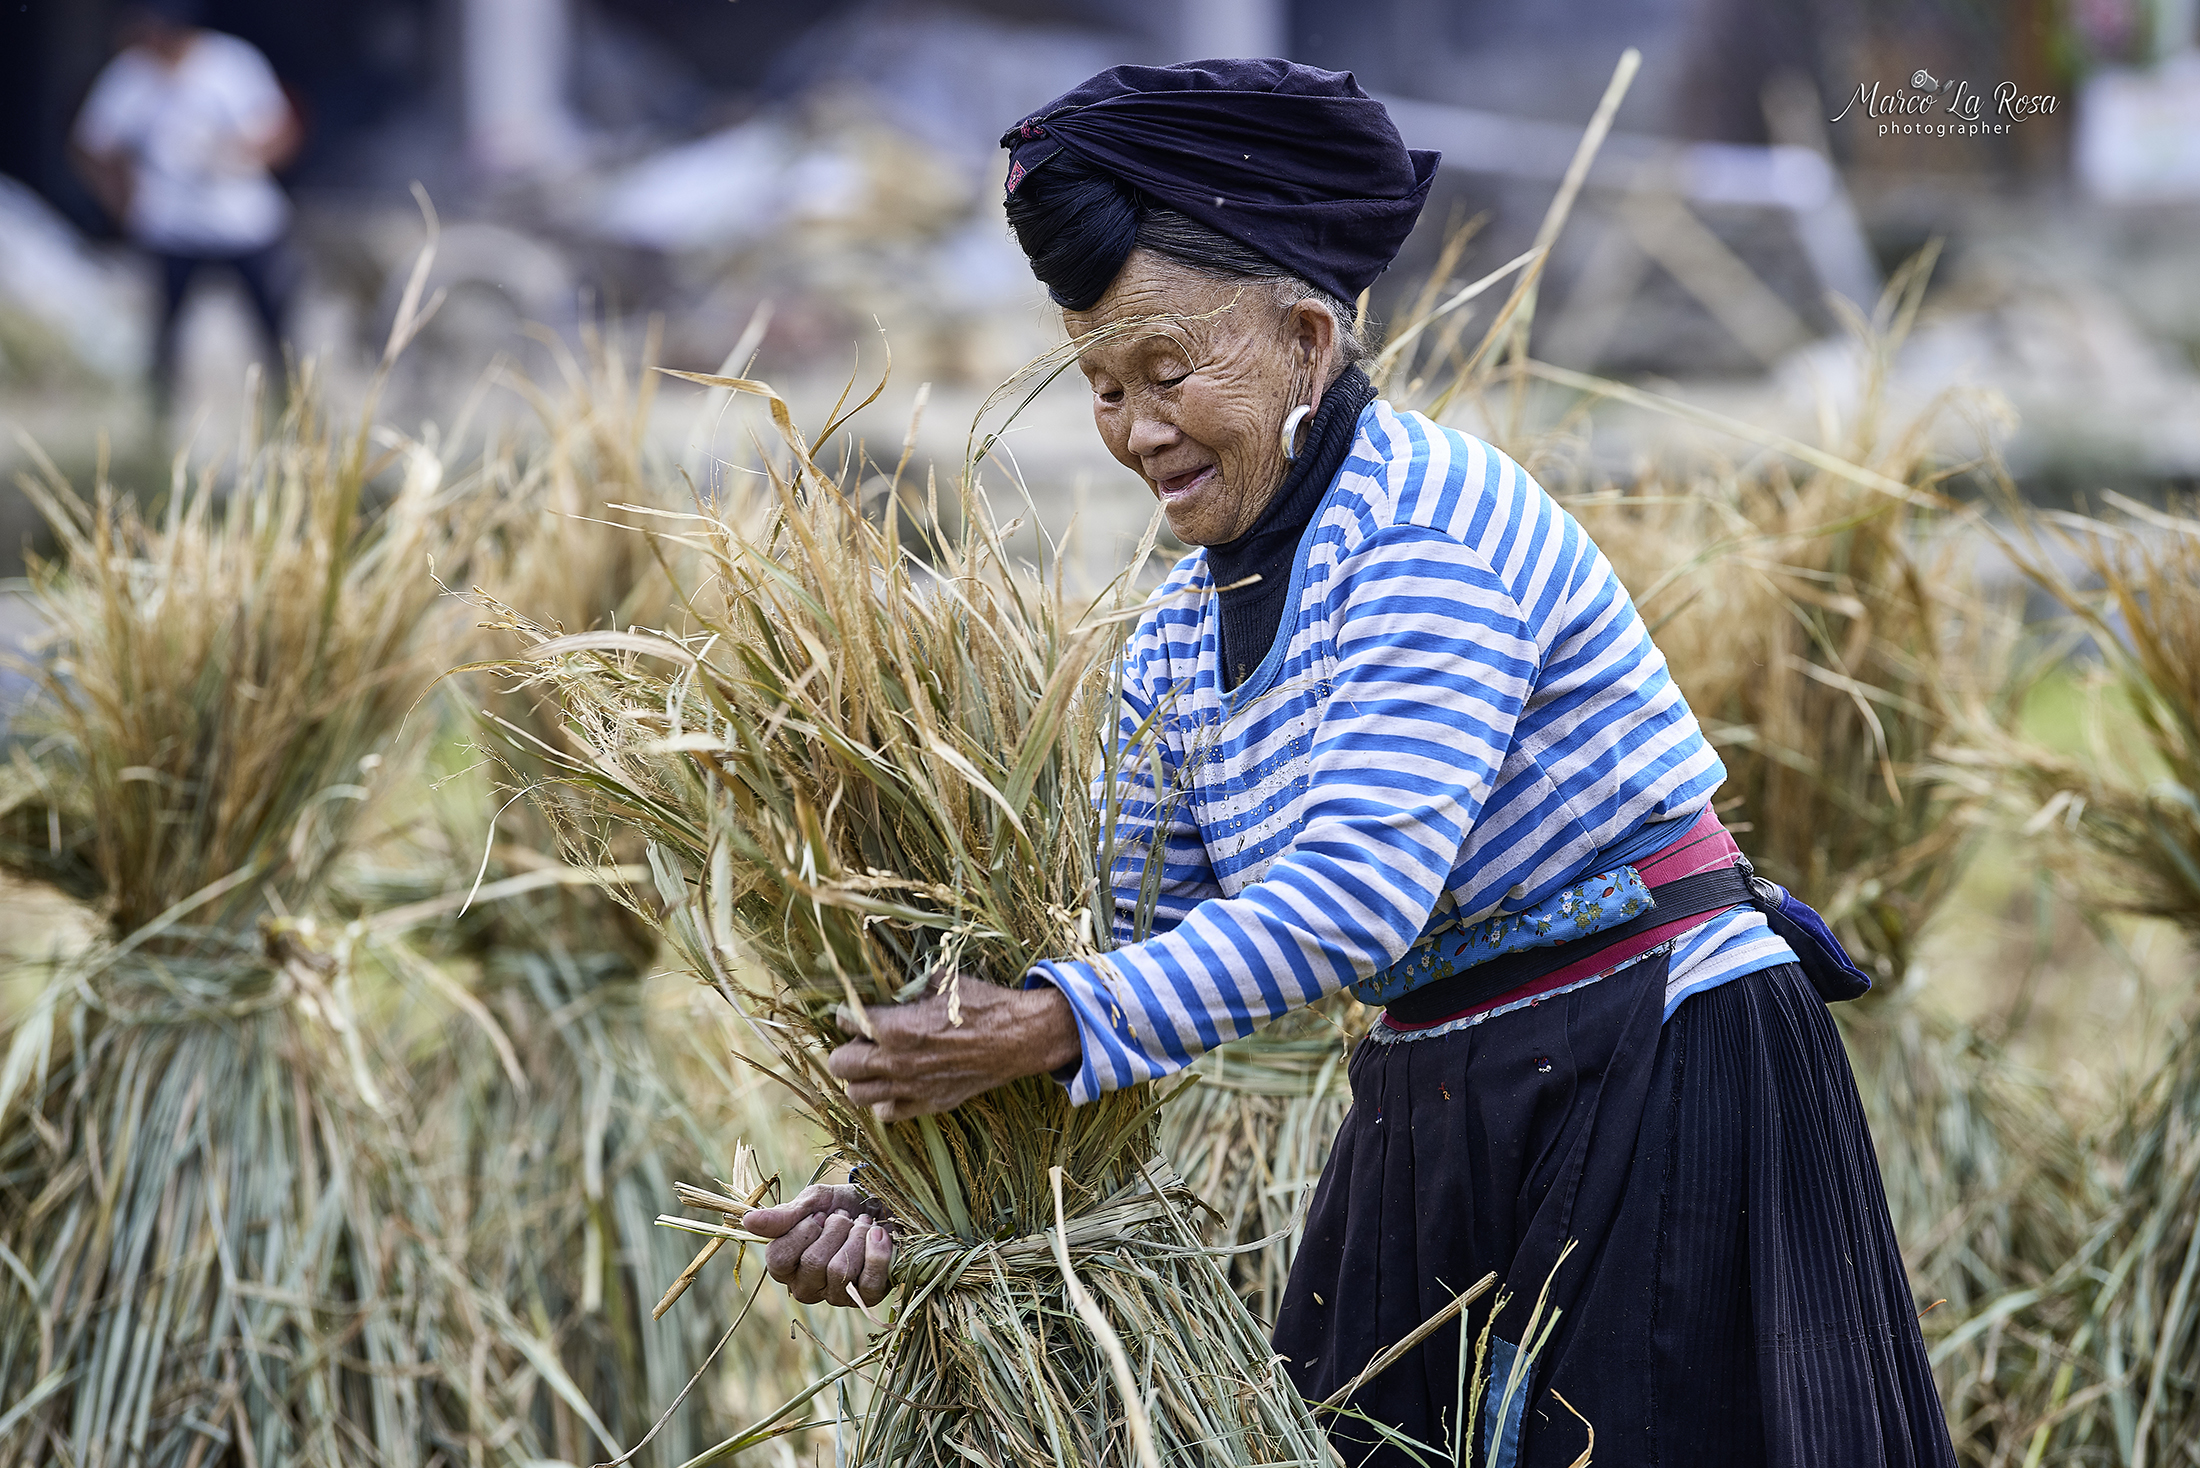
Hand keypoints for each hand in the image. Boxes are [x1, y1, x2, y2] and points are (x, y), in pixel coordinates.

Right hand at [743, 1183, 891, 1307]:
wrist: (878, 1205)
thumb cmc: (839, 1205)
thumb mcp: (812, 1203)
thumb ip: (783, 1215)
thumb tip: (748, 1220)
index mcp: (785, 1266)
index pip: (779, 1259)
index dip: (803, 1231)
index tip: (819, 1215)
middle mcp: (806, 1287)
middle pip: (814, 1264)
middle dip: (835, 1229)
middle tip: (843, 1218)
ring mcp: (836, 1296)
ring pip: (840, 1271)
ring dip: (857, 1236)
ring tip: (862, 1224)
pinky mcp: (867, 1297)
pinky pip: (869, 1281)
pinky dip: (877, 1252)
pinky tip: (879, 1233)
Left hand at [827, 975, 1080, 1122]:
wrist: (1018, 1039)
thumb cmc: (982, 1005)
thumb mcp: (943, 981)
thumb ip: (909, 985)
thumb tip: (889, 981)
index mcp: (896, 1028)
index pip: (846, 1021)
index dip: (846, 1013)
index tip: (853, 1011)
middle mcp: (897, 1062)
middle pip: (841, 1064)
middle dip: (844, 1048)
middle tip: (859, 1040)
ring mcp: (911, 1088)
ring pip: (857, 1094)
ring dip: (860, 1077)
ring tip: (873, 1064)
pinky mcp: (928, 1104)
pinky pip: (887, 1113)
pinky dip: (884, 1100)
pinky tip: (895, 1083)